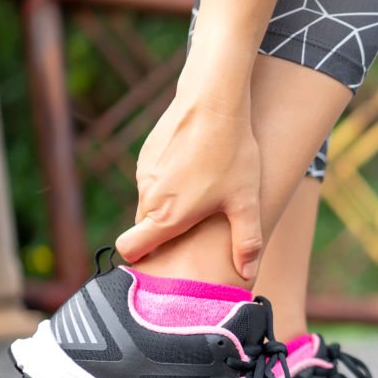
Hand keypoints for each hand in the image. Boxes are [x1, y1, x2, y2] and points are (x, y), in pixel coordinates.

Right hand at [116, 94, 263, 280]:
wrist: (213, 102)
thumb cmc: (232, 154)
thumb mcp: (246, 202)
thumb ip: (246, 242)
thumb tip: (247, 276)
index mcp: (167, 216)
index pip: (129, 249)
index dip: (140, 259)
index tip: (161, 260)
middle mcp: (148, 196)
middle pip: (145, 228)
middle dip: (164, 234)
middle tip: (198, 229)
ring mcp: (144, 173)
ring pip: (151, 202)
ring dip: (170, 205)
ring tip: (205, 195)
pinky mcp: (148, 153)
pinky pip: (154, 179)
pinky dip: (170, 182)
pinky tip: (199, 170)